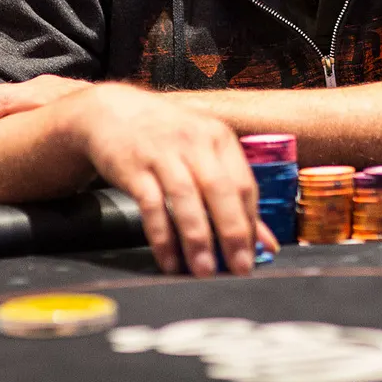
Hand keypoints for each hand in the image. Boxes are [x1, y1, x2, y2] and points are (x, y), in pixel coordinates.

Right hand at [55, 83, 276, 277]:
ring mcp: (162, 153)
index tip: (253, 256)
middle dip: (232, 233)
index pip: (245, 185)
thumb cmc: (168, 137)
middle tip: (239, 268)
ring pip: (185, 198)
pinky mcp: (134, 167)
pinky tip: (169, 260)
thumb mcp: (204, 153)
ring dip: (197, 238)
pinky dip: (161, 236)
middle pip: (220, 190)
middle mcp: (194, 142)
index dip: (251, 223)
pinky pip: (151, 205)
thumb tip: (268, 244)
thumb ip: (235, 196)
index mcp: (219, 138)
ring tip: (204, 271)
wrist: (113, 111)